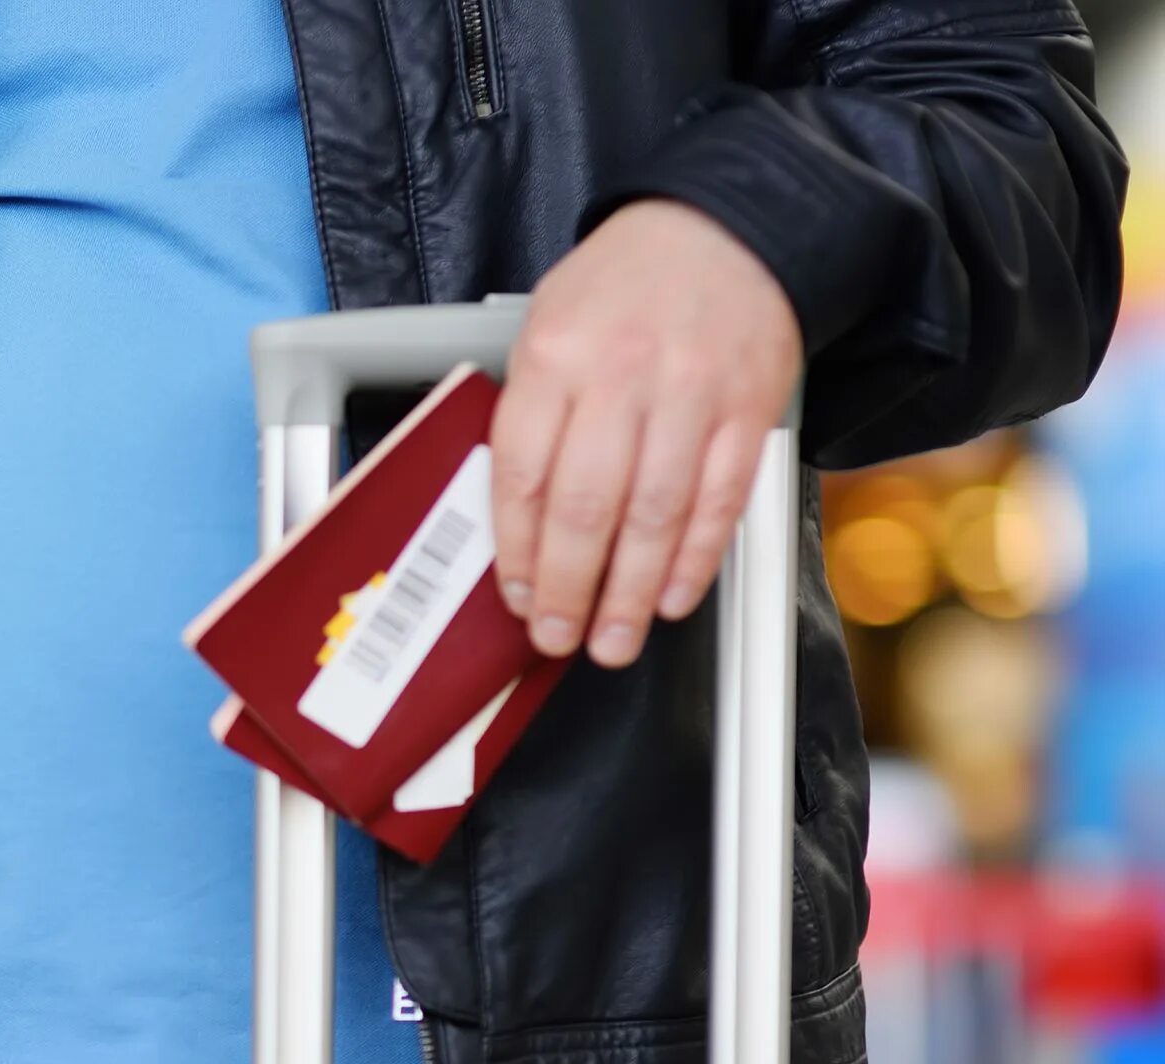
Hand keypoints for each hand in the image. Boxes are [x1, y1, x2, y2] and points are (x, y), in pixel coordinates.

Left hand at [490, 199, 803, 668]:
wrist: (726, 223)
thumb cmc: (623, 286)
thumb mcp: (548, 324)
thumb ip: (532, 412)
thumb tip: (515, 521)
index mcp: (556, 355)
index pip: (524, 474)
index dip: (517, 551)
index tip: (516, 598)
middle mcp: (623, 374)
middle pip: (585, 506)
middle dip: (568, 588)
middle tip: (558, 638)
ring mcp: (691, 392)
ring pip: (654, 515)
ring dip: (631, 593)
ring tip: (613, 640)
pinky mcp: (749, 407)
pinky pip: (720, 499)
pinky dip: (696, 558)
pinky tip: (673, 598)